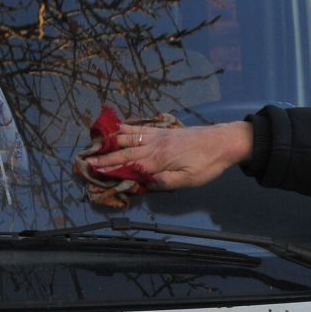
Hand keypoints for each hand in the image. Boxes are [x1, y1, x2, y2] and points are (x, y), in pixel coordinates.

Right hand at [82, 120, 251, 190]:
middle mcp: (155, 145)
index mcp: (158, 159)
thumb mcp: (188, 180)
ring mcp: (159, 136)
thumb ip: (165, 181)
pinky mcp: (165, 131)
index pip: (128, 164)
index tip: (92, 168)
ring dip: (112, 140)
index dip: (110, 168)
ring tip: (97, 142)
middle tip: (87, 158)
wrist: (223, 141)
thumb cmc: (207, 164)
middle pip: (124, 150)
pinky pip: (142, 128)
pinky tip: (120, 128)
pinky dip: (128, 128)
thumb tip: (143, 182)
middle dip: (105, 156)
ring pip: (130, 136)